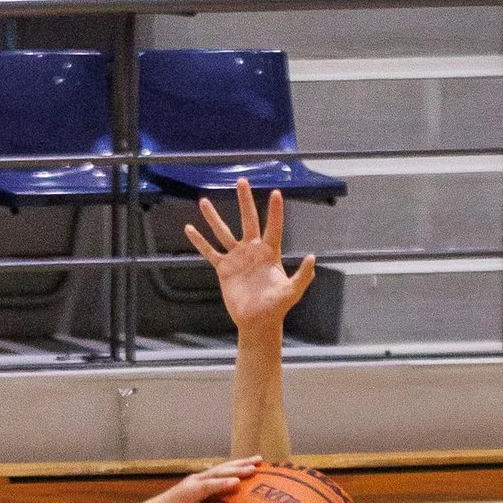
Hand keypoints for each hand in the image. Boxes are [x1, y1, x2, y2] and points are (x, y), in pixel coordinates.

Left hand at [150, 460, 258, 502]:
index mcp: (188, 493)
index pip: (206, 487)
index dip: (221, 484)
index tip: (237, 482)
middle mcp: (195, 481)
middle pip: (217, 472)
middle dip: (235, 469)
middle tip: (253, 469)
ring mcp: (200, 477)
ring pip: (223, 467)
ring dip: (241, 463)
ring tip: (260, 460)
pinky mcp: (205, 478)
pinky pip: (223, 471)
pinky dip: (238, 467)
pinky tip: (253, 465)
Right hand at [185, 178, 314, 329]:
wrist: (257, 322)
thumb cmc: (276, 307)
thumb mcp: (292, 292)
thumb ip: (303, 275)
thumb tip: (313, 258)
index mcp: (270, 252)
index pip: (273, 226)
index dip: (275, 211)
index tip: (276, 192)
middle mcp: (253, 250)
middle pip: (248, 220)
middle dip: (245, 201)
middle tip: (241, 181)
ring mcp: (237, 258)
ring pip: (223, 232)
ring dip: (213, 217)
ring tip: (203, 201)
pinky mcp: (224, 268)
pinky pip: (210, 251)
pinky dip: (199, 241)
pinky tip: (189, 228)